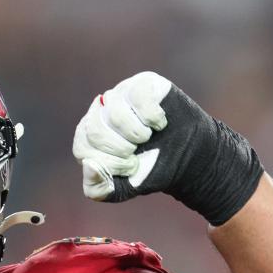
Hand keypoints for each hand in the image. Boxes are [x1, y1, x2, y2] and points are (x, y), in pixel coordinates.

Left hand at [71, 71, 262, 225]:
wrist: (189, 156)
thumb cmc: (151, 169)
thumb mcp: (123, 188)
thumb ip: (99, 189)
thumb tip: (88, 166)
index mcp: (87, 138)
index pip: (83, 148)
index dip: (109, 162)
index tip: (130, 166)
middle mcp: (98, 112)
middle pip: (94, 129)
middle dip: (120, 148)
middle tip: (137, 152)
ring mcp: (119, 95)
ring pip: (114, 113)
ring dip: (137, 133)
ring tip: (148, 137)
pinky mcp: (141, 83)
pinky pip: (138, 98)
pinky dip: (153, 117)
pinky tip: (160, 123)